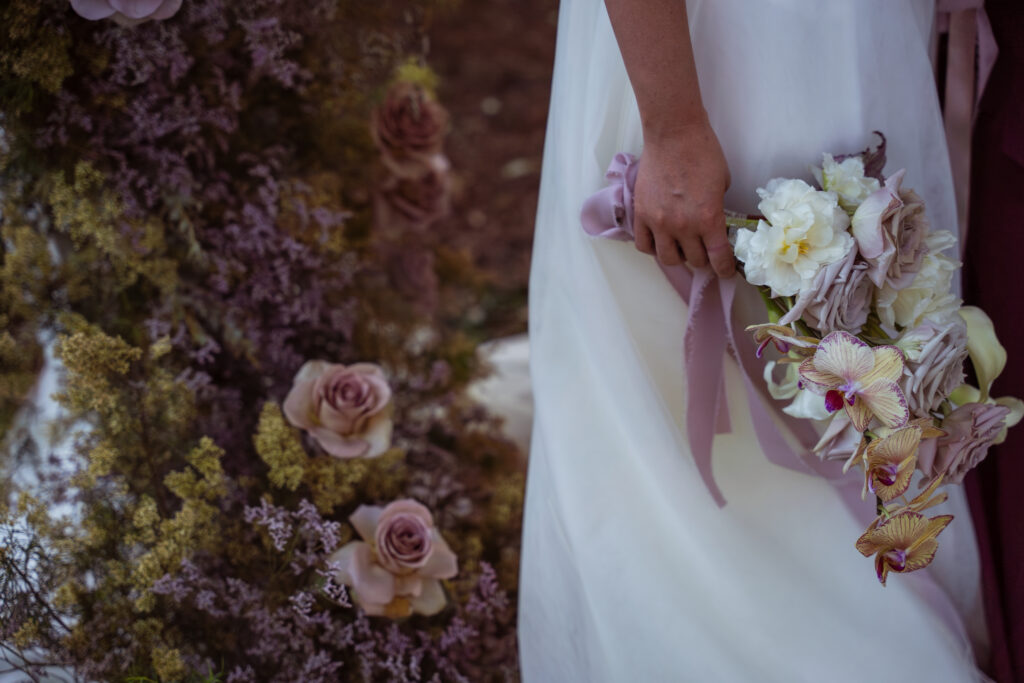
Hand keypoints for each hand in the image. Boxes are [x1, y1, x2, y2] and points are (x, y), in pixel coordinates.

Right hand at [632, 120, 735, 277]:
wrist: (673, 134)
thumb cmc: (703, 152)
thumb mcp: (723, 183)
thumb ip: (717, 207)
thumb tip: (713, 222)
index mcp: (708, 218)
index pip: (718, 258)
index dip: (724, 269)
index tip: (725, 270)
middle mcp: (683, 226)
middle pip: (694, 260)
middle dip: (703, 258)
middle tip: (704, 250)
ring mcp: (659, 222)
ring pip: (667, 259)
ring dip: (678, 257)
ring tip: (681, 247)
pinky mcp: (641, 214)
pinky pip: (644, 245)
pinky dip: (653, 248)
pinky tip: (660, 240)